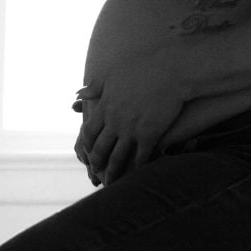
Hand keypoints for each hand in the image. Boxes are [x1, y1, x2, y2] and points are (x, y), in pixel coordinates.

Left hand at [74, 48, 186, 185]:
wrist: (172, 70)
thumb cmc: (145, 68)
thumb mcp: (114, 74)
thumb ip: (95, 87)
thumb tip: (78, 93)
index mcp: (105, 106)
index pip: (89, 132)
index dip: (87, 146)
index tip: (87, 152)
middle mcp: (115, 120)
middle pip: (100, 149)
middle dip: (97, 163)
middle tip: (96, 172)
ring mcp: (132, 129)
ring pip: (117, 157)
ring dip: (113, 172)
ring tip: (111, 182)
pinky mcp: (150, 134)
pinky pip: (140, 157)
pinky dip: (137, 168)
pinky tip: (136, 173)